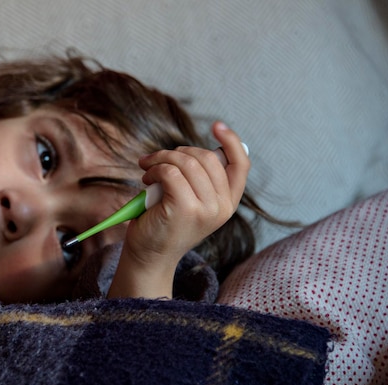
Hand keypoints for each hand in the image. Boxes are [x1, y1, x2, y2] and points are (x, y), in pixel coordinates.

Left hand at [107, 121, 249, 298]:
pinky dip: (154, 169)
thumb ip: (199, 179)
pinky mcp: (185, 209)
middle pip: (207, 157)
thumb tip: (193, 152)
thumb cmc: (165, 224)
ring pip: (186, 162)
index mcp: (228, 202)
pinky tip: (146, 179)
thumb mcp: (190, 200)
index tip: (216, 125)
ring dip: (161, 159)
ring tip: (148, 169)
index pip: (241, 164)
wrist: (149, 256)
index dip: (232, 140)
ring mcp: (206, 209)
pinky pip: (170, 173)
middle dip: (177, 152)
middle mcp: (222, 207)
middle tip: (156, 160)